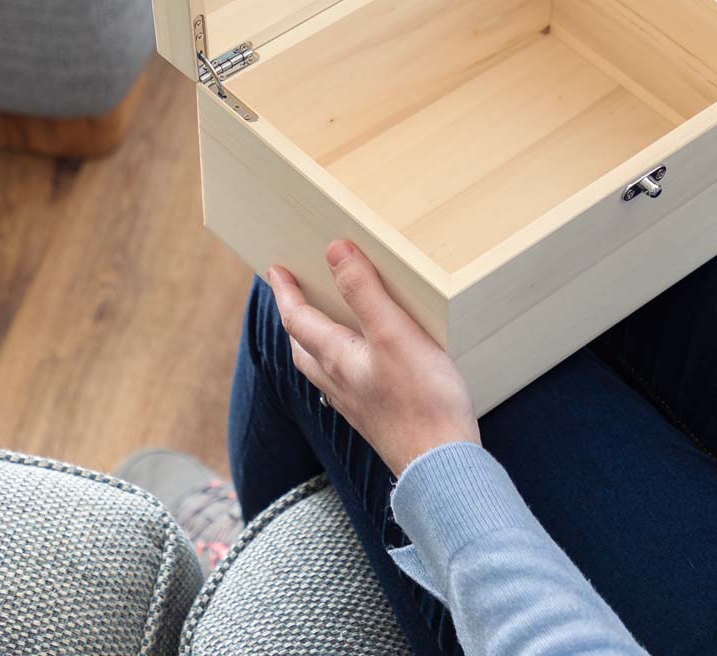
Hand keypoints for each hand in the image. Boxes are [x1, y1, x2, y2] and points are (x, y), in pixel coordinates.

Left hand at [268, 242, 479, 476]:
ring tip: (324, 325)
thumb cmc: (422, 399)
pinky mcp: (378, 418)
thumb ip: (364, 291)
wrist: (440, 466)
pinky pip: (346, 385)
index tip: (275, 270)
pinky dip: (342, 365)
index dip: (286, 293)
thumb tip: (335, 251)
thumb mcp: (394, 333)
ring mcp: (358, 405)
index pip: (299, 320)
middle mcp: (340, 383)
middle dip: (295, 319)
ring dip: (315, 343)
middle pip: (303, 347)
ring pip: (322, 369)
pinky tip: (363, 367)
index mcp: (338, 359)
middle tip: (294, 296)